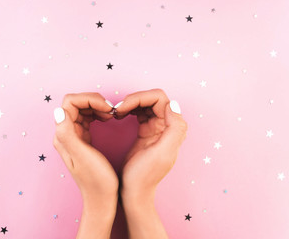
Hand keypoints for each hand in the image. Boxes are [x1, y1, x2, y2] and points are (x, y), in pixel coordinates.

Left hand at [53, 92, 117, 238]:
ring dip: (96, 107)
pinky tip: (108, 119)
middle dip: (93, 101)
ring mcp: (74, 136)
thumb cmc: (96, 179)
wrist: (102, 198)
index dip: (89, 99)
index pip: (70, 102)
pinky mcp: (83, 139)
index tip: (107, 108)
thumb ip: (68, 133)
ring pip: (82, 109)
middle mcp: (66, 133)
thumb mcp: (83, 156)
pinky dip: (98, 114)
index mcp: (64, 135)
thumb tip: (58, 110)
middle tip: (111, 110)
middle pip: (76, 104)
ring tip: (111, 114)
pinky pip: (87, 118)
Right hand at [114, 88, 187, 237]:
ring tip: (116, 112)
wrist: (134, 192)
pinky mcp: (145, 132)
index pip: (159, 99)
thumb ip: (174, 128)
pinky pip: (140, 113)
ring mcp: (155, 129)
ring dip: (131, 104)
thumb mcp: (161, 153)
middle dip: (134, 99)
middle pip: (152, 99)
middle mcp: (166, 126)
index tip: (123, 108)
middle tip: (117, 109)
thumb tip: (174, 104)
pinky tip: (119, 116)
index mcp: (171, 129)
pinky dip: (129, 110)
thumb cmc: (143, 176)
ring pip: (145, 104)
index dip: (140, 98)